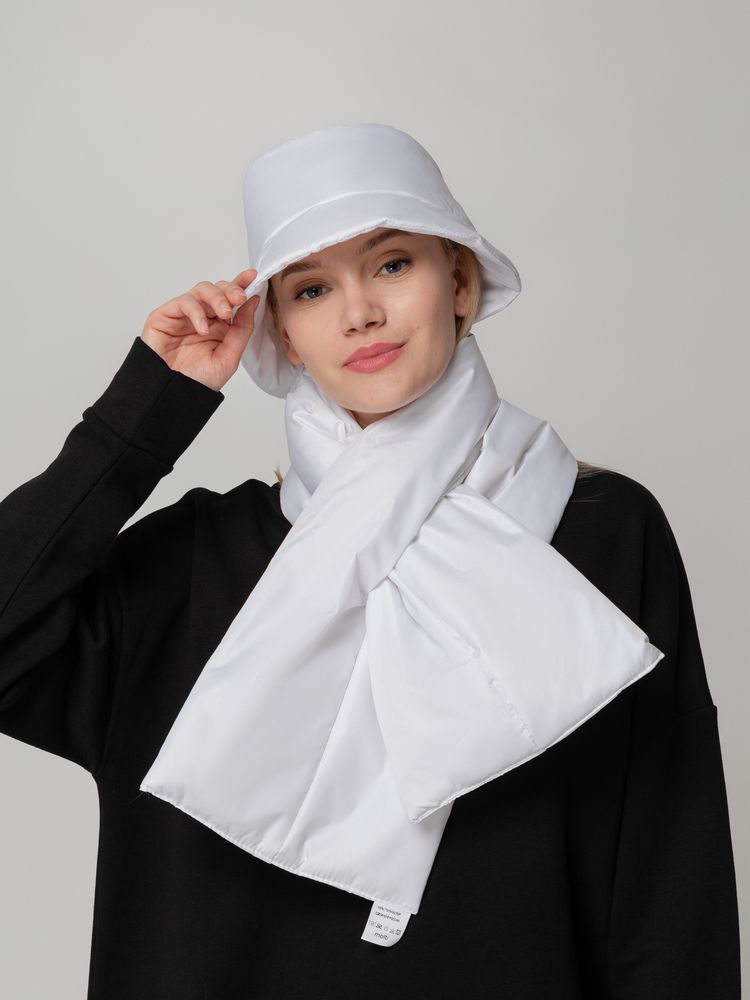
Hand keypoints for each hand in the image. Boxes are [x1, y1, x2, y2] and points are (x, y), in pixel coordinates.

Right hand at [140, 269, 260, 391]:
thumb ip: (241, 329)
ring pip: (201, 291)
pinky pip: (183, 302)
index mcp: (220, 326)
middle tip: (239, 298)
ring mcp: (184, 315)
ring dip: (216, 297)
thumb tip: (253, 301)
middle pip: (218, 290)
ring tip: (225, 313)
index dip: (241, 284)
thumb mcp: (229, 357)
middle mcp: (203, 317)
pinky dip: (196, 311)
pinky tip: (202, 327)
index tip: (253, 276)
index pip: (231, 300)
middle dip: (231, 290)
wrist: (172, 394)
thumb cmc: (198, 381)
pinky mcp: (165, 315)